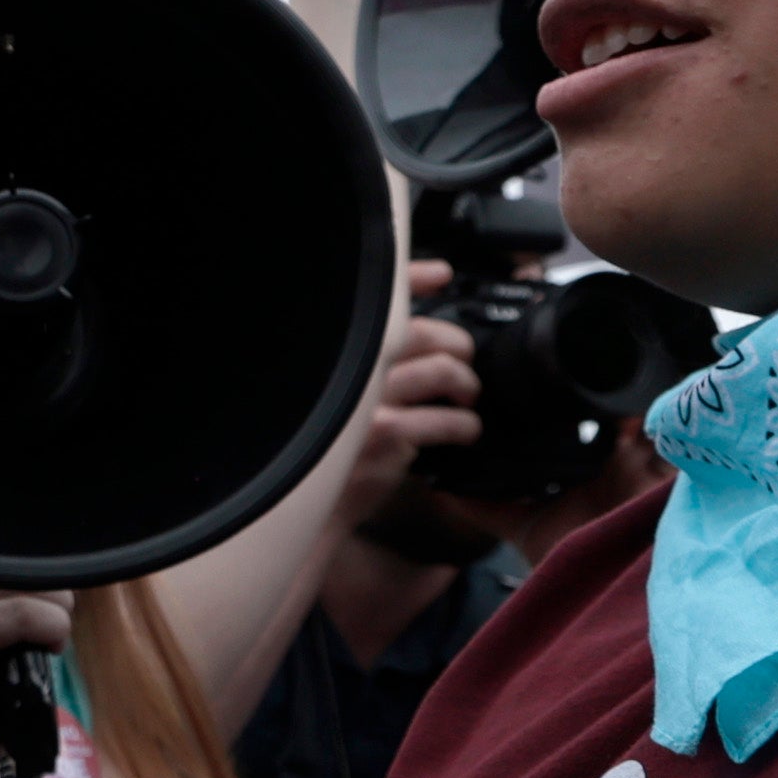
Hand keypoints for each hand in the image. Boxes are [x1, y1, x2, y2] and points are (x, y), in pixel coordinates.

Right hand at [341, 261, 483, 526]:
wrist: (311, 504)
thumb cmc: (330, 448)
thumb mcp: (343, 393)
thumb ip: (373, 357)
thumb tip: (421, 322)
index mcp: (343, 350)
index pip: (378, 296)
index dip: (410, 275)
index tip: (440, 273)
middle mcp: (352, 367)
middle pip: (424, 332)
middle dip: (457, 345)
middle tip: (464, 363)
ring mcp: (369, 400)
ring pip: (443, 370)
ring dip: (466, 385)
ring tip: (466, 399)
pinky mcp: (388, 435)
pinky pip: (447, 419)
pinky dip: (465, 425)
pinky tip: (463, 433)